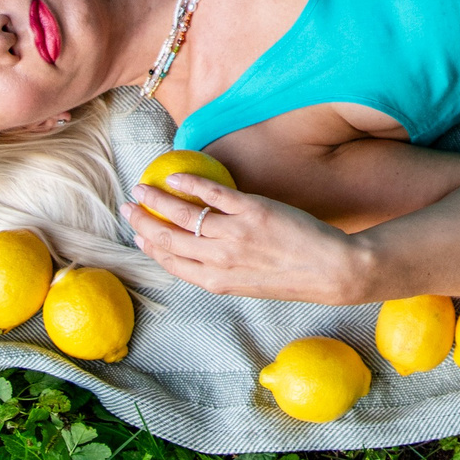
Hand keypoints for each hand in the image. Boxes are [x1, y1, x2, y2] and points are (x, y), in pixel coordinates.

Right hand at [123, 178, 365, 303]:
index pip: (171, 261)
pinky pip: (212, 194)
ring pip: (182, 214)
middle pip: (167, 238)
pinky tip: (176, 176)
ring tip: (143, 186)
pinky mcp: (251, 211)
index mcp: (216, 282)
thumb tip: (205, 250)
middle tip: (128, 205)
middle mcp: (218, 260)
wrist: (331, 270)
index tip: (138, 233)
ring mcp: (233, 235)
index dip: (150, 246)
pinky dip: (190, 183)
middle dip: (142, 221)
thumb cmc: (294, 276)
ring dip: (156, 198)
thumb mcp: (251, 284)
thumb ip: (224, 269)